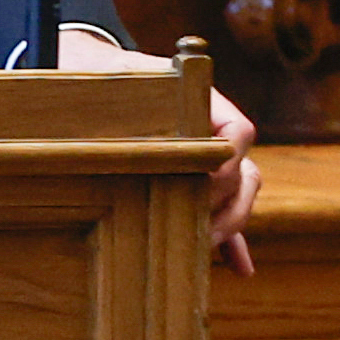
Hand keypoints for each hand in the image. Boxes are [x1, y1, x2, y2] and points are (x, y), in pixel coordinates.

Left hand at [55, 31, 261, 275]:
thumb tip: (137, 125)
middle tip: (202, 228)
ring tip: (210, 250)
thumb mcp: (116, 83)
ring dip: (231, 225)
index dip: (230, 157)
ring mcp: (208, 159)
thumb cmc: (104, 77)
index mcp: (202, 101)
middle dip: (228, 203)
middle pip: (245, 171)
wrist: (94, 72)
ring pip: (239, 194)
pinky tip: (239, 268)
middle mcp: (213, 132)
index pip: (238, 130)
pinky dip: (232, 239)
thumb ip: (133, 101)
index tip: (210, 180)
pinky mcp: (196, 183)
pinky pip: (221, 210)